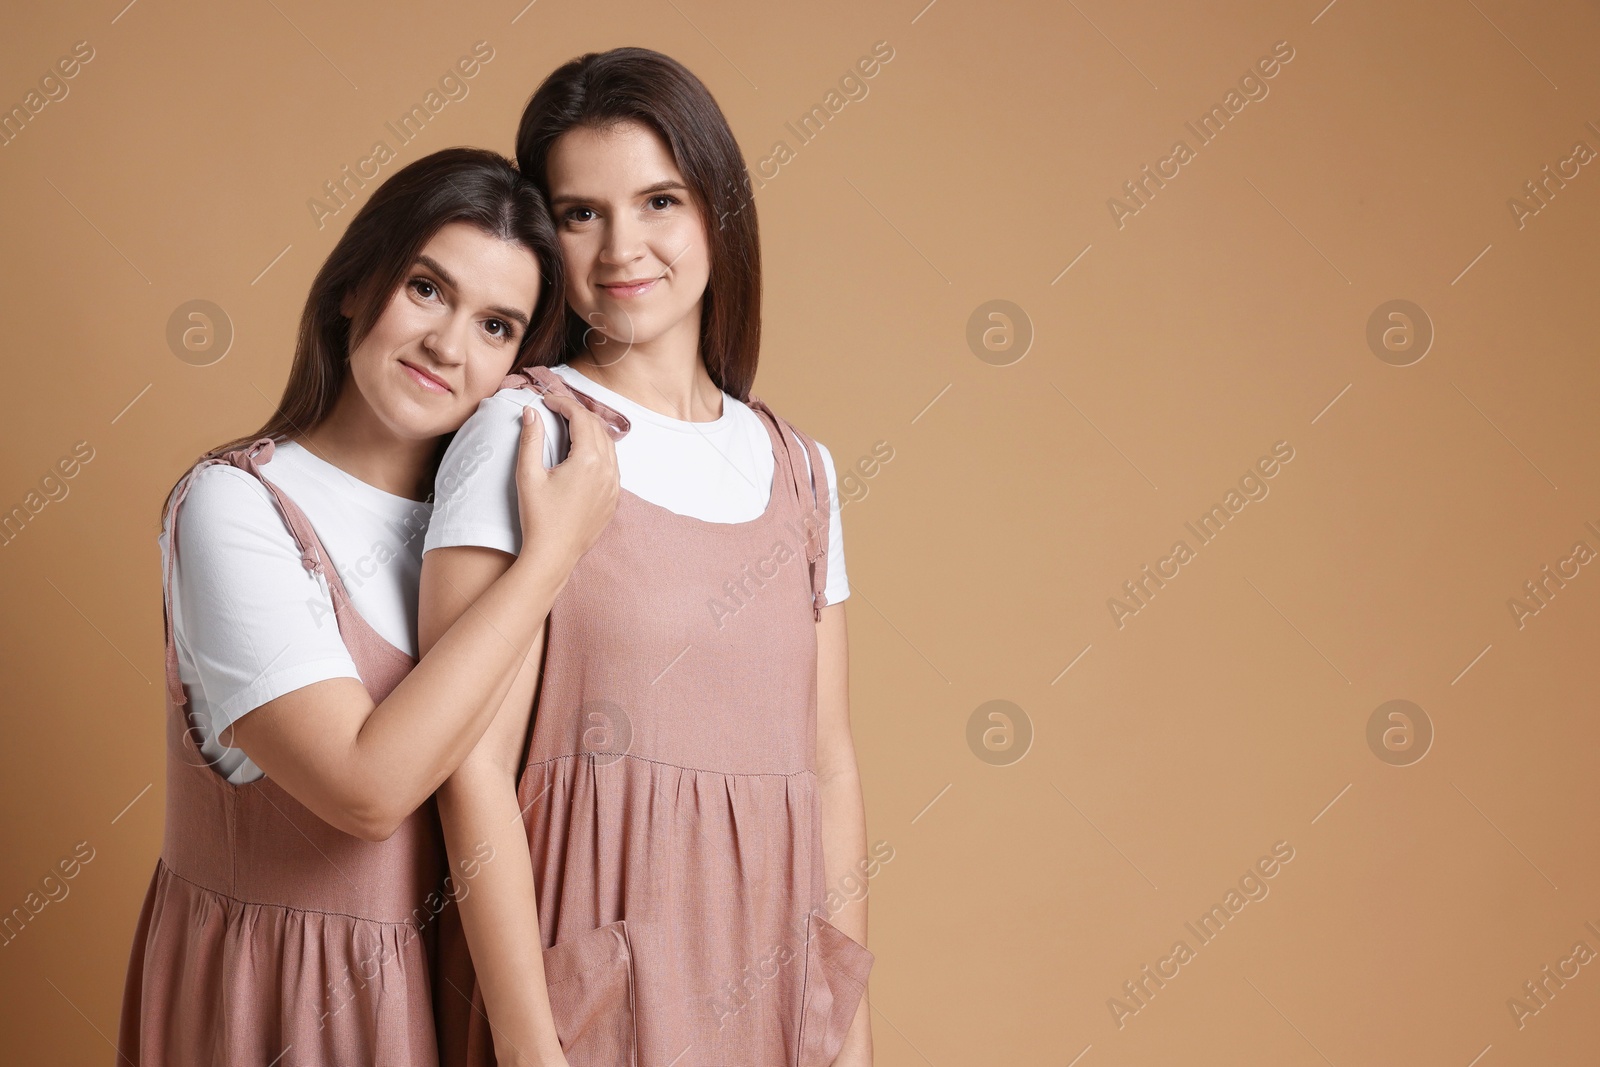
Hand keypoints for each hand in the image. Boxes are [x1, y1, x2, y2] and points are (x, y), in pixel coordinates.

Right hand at [513, 392, 620, 571]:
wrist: (553, 556)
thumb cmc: (538, 518)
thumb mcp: (528, 475)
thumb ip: (530, 439)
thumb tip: (531, 412)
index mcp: (589, 461)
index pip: (581, 418)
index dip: (564, 403)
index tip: (547, 400)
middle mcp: (608, 471)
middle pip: (597, 428)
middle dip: (577, 413)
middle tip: (555, 409)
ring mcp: (614, 486)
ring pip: (608, 445)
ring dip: (590, 430)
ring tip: (568, 426)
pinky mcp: (614, 498)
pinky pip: (612, 465)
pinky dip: (599, 451)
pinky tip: (582, 453)